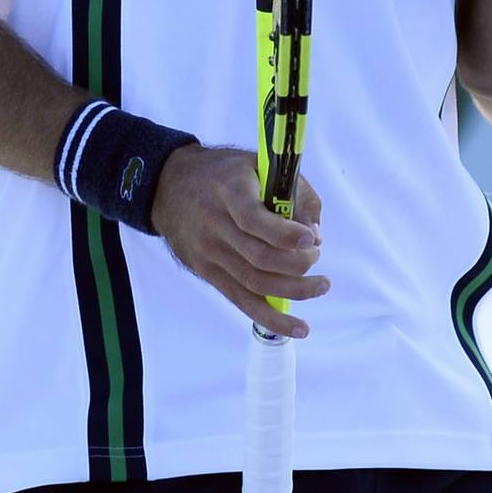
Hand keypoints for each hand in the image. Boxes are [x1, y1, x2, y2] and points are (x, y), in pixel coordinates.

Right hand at [150, 144, 327, 337]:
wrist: (170, 187)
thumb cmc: (225, 174)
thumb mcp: (258, 164)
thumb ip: (295, 191)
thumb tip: (315, 235)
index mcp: (229, 190)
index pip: (253, 219)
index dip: (285, 234)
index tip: (311, 240)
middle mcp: (215, 223)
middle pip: (259, 257)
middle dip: (297, 264)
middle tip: (315, 255)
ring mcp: (208, 252)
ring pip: (255, 284)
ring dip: (294, 291)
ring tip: (321, 285)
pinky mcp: (207, 272)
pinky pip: (242, 301)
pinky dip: (273, 318)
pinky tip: (299, 328)